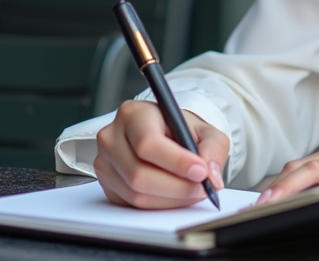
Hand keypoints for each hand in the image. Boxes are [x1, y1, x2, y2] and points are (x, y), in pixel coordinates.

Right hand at [93, 100, 228, 208]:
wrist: (164, 135)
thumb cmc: (181, 130)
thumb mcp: (205, 131)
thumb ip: (213, 149)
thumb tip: (211, 176)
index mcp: (134, 114)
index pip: (149, 143)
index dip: (176, 162)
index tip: (200, 172)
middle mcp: (112, 137)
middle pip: (139, 173)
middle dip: (177, 186)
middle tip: (202, 188)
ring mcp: (105, 162)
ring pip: (135, 193)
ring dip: (170, 199)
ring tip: (192, 192)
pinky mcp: (106, 184)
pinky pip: (131, 204)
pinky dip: (159, 205)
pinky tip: (176, 196)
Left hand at [255, 139, 318, 208]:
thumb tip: (295, 206)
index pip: (299, 165)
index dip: (274, 183)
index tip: (253, 203)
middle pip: (301, 165)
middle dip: (274, 186)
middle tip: (254, 207)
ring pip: (316, 170)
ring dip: (289, 187)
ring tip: (270, 205)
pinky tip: (310, 202)